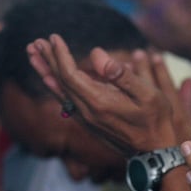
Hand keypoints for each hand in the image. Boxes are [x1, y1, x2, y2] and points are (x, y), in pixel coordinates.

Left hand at [28, 37, 190, 154]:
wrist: (155, 153)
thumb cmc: (157, 121)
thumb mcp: (149, 94)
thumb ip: (121, 74)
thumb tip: (95, 53)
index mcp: (99, 102)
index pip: (69, 74)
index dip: (60, 55)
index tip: (54, 37)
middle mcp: (87, 112)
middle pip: (59, 82)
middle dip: (48, 59)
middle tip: (35, 42)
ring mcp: (86, 120)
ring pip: (59, 92)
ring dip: (46, 71)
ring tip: (33, 55)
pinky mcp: (89, 123)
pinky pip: (65, 101)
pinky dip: (54, 86)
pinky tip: (49, 79)